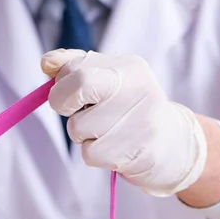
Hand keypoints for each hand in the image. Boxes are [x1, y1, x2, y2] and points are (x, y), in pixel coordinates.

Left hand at [41, 49, 207, 196]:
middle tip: (74, 112)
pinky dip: (95, 155)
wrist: (172, 147)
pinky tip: (115, 149)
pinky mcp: (135, 150)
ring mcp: (138, 120)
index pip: (77, 67)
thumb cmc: (130, 111)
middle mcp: (137, 88)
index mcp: (128, 67)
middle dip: (63, 102)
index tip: (71, 95)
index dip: (61, 84)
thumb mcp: (109, 81)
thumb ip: (75, 67)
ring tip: (106, 132)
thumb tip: (46, 63)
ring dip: (82, 135)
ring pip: (77, 127)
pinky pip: (89, 153)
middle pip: (78, 86)